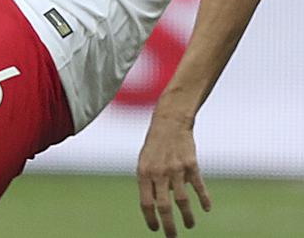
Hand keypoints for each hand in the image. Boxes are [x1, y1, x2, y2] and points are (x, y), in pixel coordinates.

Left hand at [137, 114, 211, 236]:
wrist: (169, 123)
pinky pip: (198, 186)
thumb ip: (150, 183)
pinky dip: (204, 199)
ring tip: (189, 226)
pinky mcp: (191, 165)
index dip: (151, 219)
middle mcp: (158, 173)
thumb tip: (159, 205)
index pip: (146, 203)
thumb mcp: (145, 162)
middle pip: (164, 206)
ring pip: (182, 200)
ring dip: (187, 216)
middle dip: (168, 225)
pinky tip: (206, 209)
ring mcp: (175, 169)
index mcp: (143, 173)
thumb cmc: (155, 145)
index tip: (155, 229)